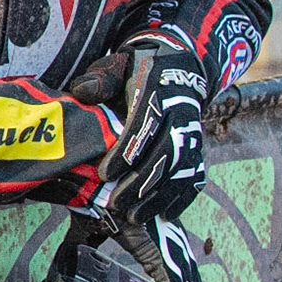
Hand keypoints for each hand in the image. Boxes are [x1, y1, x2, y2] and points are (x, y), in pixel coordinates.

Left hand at [72, 31, 206, 222]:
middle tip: (116, 205)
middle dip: (140, 183)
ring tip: (135, 217)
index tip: (104, 174)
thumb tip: (82, 90)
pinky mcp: (199, 147)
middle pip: (164, 154)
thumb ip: (101, 79)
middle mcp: (180, 114)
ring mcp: (192, 133)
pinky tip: (166, 215)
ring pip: (182, 170)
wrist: (179, 65)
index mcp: (156, 92)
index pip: (142, 126)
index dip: (125, 152)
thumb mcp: (116, 64)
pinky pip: (196, 174)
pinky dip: (183, 196)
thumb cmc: (136, 68)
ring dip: (160, 196)